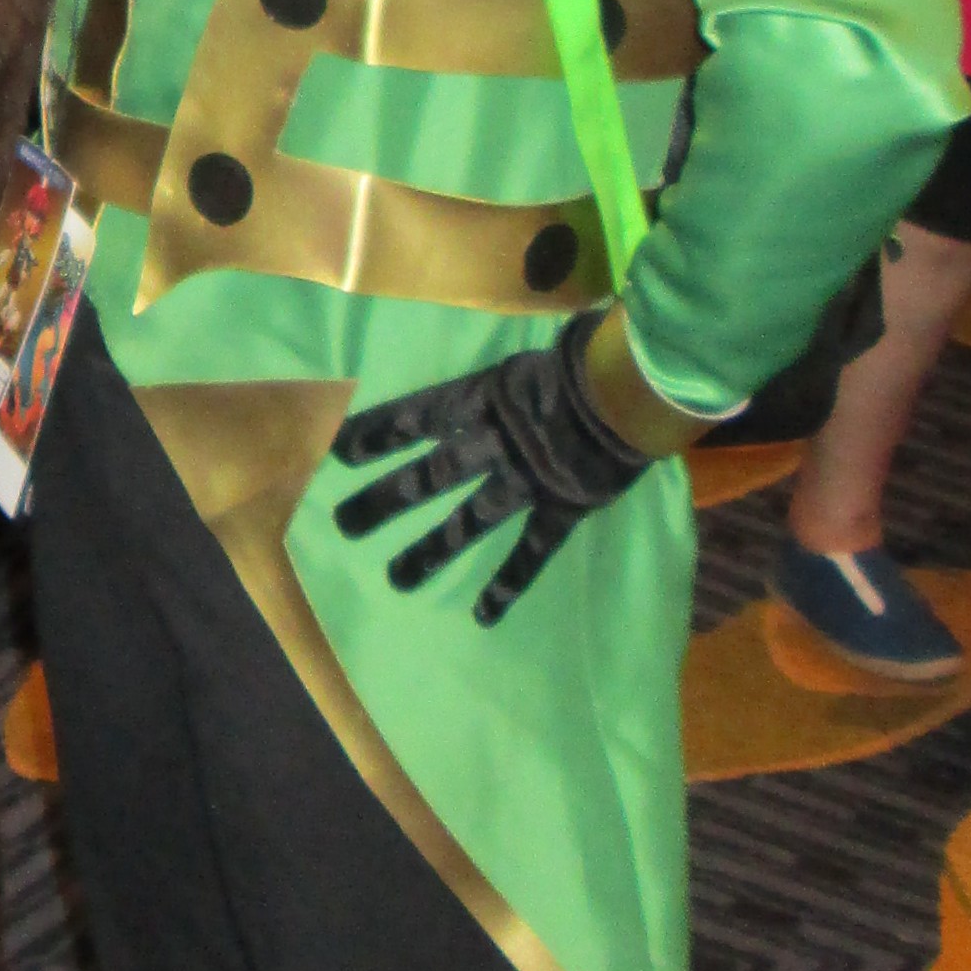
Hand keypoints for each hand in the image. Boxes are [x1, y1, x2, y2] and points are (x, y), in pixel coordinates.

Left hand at [330, 313, 649, 624]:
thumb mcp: (535, 354)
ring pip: (467, 522)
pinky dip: (509, 585)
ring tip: (394, 579)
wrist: (633, 391)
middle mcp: (493, 444)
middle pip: (428, 476)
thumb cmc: (589, 357)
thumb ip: (507, 372)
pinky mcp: (560, 508)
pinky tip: (483, 615)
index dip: (377, 435)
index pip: (417, 418)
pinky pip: (531, 552)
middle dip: (385, 501)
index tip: (338, 455)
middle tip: (344, 524)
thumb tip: (493, 365)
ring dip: (430, 551)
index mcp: (484, 399)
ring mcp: (525, 481)